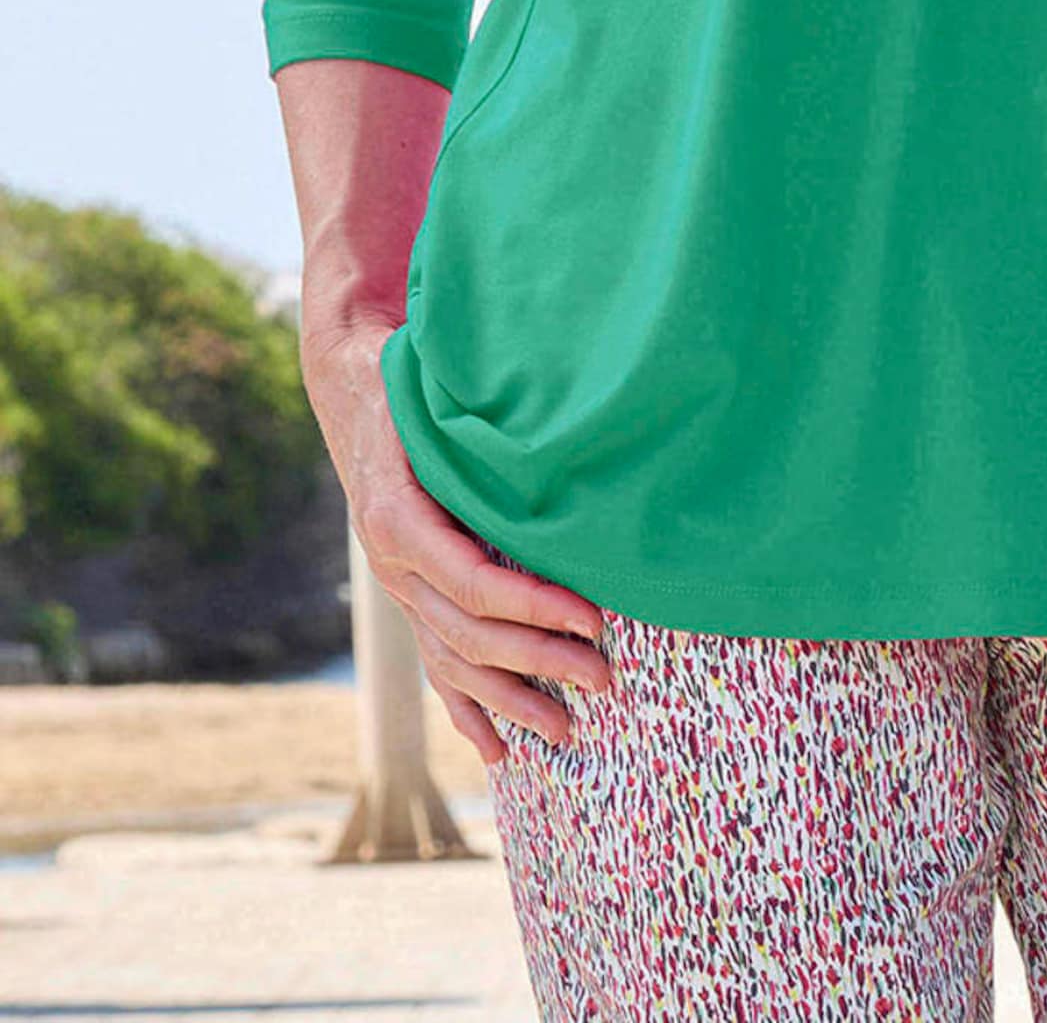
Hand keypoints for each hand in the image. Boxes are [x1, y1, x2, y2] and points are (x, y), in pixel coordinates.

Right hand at [299, 316, 613, 763]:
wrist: (353, 386)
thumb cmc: (413, 382)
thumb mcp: (438, 398)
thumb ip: (479, 432)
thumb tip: (561, 436)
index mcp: (399, 518)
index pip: (475, 583)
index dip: (534, 607)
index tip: (594, 618)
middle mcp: (393, 564)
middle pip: (469, 634)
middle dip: (540, 663)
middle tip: (606, 680)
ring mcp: (398, 588)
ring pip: (453, 662)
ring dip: (512, 702)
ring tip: (568, 733)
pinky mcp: (409, 595)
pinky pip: (435, 665)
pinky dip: (466, 710)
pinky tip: (497, 751)